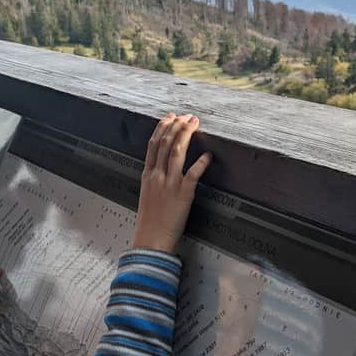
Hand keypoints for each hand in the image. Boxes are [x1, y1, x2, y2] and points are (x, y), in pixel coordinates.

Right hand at [132, 113, 211, 252]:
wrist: (151, 239)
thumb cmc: (150, 220)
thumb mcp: (147, 194)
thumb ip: (154, 178)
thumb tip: (161, 167)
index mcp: (147, 175)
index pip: (153, 144)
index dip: (162, 127)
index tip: (170, 117)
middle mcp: (157, 176)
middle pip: (165, 143)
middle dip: (177, 126)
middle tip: (187, 116)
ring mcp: (169, 184)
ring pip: (176, 152)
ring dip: (186, 135)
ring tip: (194, 124)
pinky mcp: (182, 195)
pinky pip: (192, 175)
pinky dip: (200, 163)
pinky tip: (208, 155)